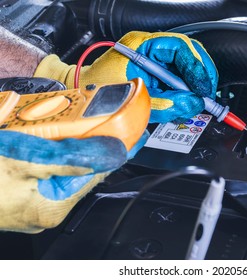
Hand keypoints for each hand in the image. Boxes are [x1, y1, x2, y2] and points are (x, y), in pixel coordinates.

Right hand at [0, 130, 147, 232]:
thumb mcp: (24, 158)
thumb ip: (72, 158)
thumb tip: (111, 153)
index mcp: (52, 207)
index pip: (99, 174)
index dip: (120, 152)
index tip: (136, 135)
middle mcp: (45, 209)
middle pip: (81, 171)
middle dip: (92, 145)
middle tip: (104, 121)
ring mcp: (30, 203)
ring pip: (62, 169)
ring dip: (70, 146)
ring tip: (75, 125)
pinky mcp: (19, 193)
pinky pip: (45, 170)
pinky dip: (51, 153)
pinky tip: (47, 137)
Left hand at [34, 31, 218, 122]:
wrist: (83, 92)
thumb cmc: (99, 90)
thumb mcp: (136, 98)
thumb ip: (166, 103)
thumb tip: (192, 104)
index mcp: (142, 45)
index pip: (180, 48)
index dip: (197, 67)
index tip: (204, 88)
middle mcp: (150, 48)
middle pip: (188, 55)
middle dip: (201, 76)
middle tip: (207, 96)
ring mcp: (153, 59)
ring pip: (185, 67)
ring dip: (195, 85)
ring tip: (198, 102)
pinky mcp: (154, 72)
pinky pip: (177, 78)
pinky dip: (185, 91)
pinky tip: (187, 101)